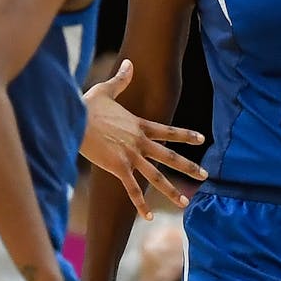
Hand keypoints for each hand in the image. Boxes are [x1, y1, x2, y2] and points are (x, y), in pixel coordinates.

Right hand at [81, 59, 206, 218]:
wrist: (75, 119)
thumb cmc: (87, 106)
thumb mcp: (106, 90)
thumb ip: (121, 80)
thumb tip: (129, 63)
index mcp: (139, 126)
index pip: (169, 131)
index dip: (186, 135)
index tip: (201, 139)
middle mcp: (140, 142)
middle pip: (170, 157)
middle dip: (188, 167)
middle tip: (204, 175)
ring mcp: (130, 156)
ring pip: (156, 177)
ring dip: (171, 190)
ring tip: (185, 202)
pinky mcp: (118, 167)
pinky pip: (131, 189)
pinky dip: (139, 204)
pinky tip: (147, 218)